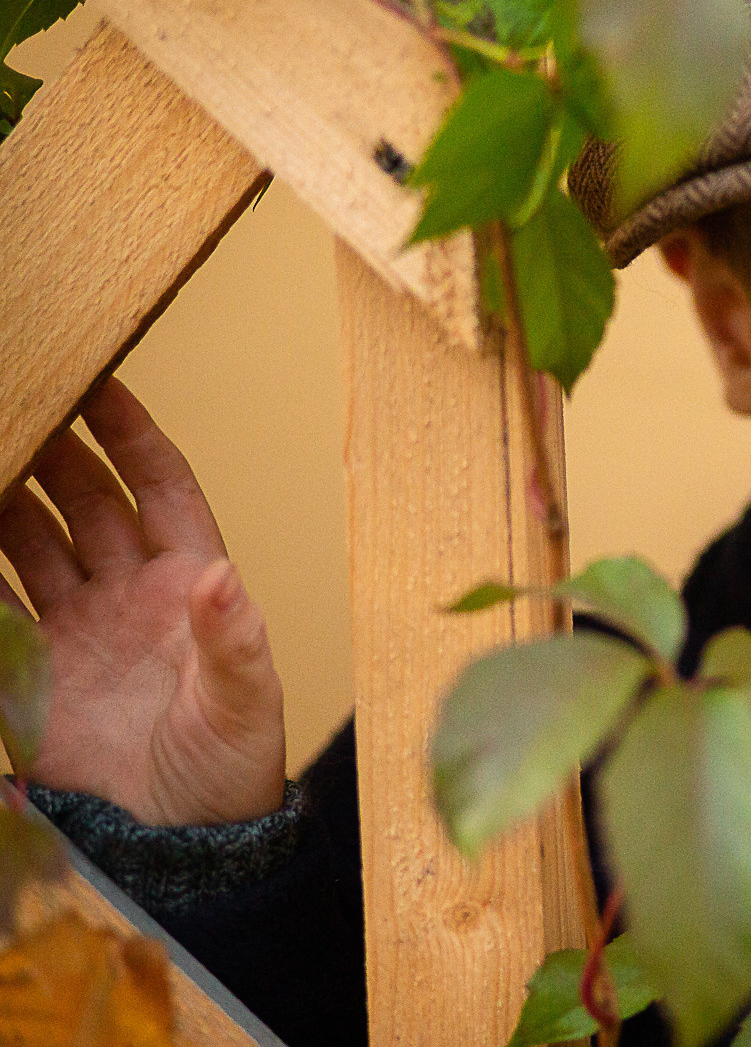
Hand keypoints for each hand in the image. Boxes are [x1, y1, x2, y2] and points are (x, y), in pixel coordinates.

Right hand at [0, 379, 284, 824]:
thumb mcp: (246, 701)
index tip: (102, 386)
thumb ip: (232, 638)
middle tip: (21, 400)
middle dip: (55, 452)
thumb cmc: (234, 768)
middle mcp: (131, 593)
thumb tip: (223, 577)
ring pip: (31, 541)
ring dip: (6, 500)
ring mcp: (78, 628)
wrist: (179, 845)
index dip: (132, 437)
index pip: (161, 488)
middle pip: (84, 503)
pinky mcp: (32, 671)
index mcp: (192, 583)